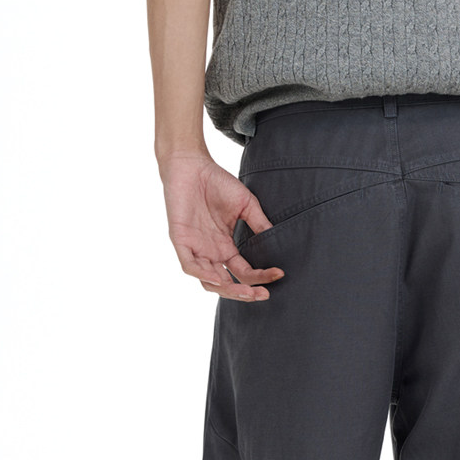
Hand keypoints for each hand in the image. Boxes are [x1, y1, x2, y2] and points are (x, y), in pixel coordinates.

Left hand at [158, 150, 285, 300]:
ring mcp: (195, 249)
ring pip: (209, 282)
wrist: (191, 164)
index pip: (245, 272)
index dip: (262, 276)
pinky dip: (203, 274)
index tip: (279, 274)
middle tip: (263, 295)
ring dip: (227, 290)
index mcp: (226, 247)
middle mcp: (211, 253)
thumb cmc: (217, 182)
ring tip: (246, 291)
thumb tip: (278, 243)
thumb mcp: (246, 205)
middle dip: (246, 293)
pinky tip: (220, 276)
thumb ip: (259, 224)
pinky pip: (190, 266)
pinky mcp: (180, 241)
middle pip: (228, 284)